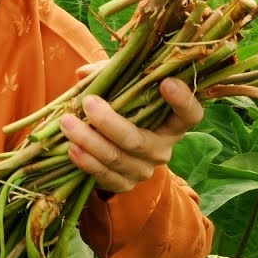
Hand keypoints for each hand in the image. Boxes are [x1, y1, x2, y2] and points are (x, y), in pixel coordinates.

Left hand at [59, 78, 203, 193]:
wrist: (118, 152)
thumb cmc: (123, 112)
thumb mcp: (123, 92)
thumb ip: (111, 76)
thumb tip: (84, 73)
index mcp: (172, 125)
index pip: (190, 115)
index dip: (183, 100)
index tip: (166, 81)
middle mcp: (162, 149)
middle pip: (137, 140)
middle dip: (108, 121)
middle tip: (87, 102)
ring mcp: (143, 170)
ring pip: (115, 157)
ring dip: (88, 140)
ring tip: (67, 122)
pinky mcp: (124, 184)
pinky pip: (104, 175)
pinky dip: (85, 161)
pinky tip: (71, 148)